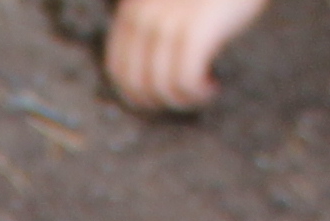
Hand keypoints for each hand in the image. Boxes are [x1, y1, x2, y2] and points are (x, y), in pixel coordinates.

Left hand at [102, 0, 268, 111]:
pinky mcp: (195, 30)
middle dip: (160, 102)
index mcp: (132, 7)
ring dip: (183, 100)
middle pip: (136, 84)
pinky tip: (213, 86)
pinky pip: (185, 81)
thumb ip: (153, 25)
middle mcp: (143, 15)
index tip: (163, 97)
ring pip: (160, 86)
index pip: (117, 69)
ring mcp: (167, 22)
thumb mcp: (170, 1)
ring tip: (204, 91)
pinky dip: (197, 93)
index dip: (137, 94)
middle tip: (185, 98)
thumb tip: (149, 77)